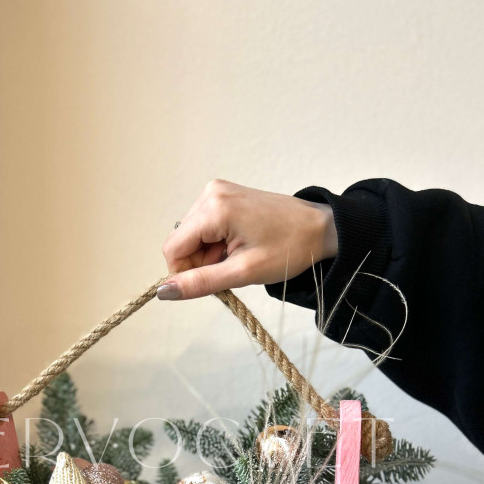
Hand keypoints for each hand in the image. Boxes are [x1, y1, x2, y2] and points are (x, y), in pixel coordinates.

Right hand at [160, 180, 337, 300]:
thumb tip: (163, 292)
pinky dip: (215, 244)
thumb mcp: (243, 272)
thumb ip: (200, 282)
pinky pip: (204, 226)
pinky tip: (238, 247)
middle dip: (199, 263)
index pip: (173, 249)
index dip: (184, 273)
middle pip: (181, 241)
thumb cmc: (289, 249)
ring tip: (239, 258)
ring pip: (192, 236)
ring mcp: (217, 191)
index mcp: (214, 208)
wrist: (321, 227)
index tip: (212, 283)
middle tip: (232, 270)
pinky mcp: (224, 195)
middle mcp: (210, 193)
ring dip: (208, 255)